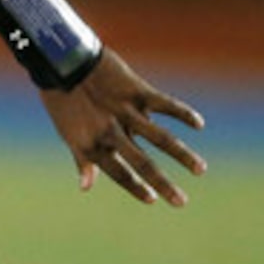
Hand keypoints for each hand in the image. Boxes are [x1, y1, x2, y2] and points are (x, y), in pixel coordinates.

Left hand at [40, 50, 207, 203]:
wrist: (63, 61)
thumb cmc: (63, 100)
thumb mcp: (67, 133)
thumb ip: (82, 160)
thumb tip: (86, 188)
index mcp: (93, 144)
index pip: (119, 173)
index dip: (136, 188)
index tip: (152, 200)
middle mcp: (111, 131)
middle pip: (143, 163)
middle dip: (164, 185)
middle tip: (182, 202)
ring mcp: (125, 111)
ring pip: (160, 138)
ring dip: (182, 155)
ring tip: (200, 170)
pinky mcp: (137, 91)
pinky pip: (165, 104)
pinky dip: (183, 113)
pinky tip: (199, 125)